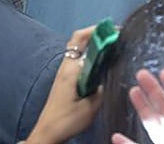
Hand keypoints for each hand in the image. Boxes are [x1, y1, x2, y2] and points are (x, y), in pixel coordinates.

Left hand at [23, 26, 106, 143]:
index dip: (98, 30)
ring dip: (93, 44)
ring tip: (110, 46)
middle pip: (78, 40)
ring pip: (78, 50)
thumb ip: (101, 90)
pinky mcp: (65, 80)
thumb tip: (106, 79)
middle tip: (114, 35)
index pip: (82, 39)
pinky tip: (100, 63)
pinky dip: (90, 56)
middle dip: (96, 33)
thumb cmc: (66, 120)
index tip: (115, 30)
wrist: (48, 133)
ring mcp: (64, 72)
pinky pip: (78, 60)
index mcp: (71, 69)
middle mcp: (66, 66)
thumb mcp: (90, 107)